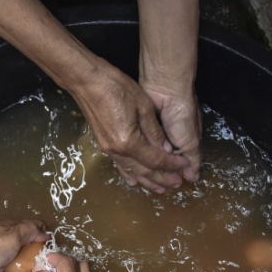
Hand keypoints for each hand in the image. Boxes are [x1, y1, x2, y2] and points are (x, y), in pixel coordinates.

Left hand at [0, 220, 48, 271]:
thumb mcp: (13, 236)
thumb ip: (30, 231)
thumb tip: (44, 230)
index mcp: (9, 230)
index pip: (30, 229)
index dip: (41, 237)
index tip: (49, 250)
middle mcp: (2, 243)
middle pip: (23, 252)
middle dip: (32, 262)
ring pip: (14, 269)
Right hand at [70, 60, 189, 192]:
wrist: (87, 82)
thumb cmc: (115, 88)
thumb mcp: (143, 106)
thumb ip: (155, 131)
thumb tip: (166, 149)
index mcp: (129, 141)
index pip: (156, 159)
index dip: (172, 165)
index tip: (184, 166)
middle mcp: (117, 150)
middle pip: (143, 170)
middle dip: (161, 178)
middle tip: (176, 185)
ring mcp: (108, 149)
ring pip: (130, 171)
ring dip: (146, 181)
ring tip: (160, 189)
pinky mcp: (103, 144)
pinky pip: (120, 164)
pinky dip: (129, 174)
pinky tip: (134, 180)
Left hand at [140, 82, 201, 181]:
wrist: (167, 90)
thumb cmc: (182, 114)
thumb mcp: (190, 140)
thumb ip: (191, 158)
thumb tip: (192, 177)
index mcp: (181, 142)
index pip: (173, 163)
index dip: (169, 174)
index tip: (166, 186)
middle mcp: (165, 138)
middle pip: (158, 161)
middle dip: (156, 173)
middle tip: (155, 187)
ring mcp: (151, 132)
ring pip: (145, 154)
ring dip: (144, 166)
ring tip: (140, 180)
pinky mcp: (138, 126)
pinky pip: (134, 144)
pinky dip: (133, 152)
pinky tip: (129, 163)